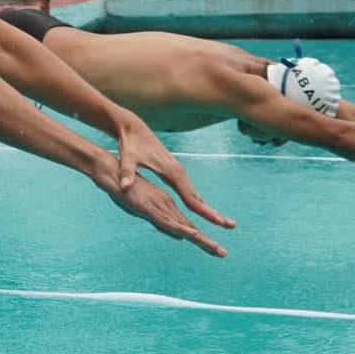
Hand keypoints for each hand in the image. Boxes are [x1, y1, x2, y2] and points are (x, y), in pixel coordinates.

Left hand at [93, 137, 230, 257]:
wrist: (134, 127)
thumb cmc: (130, 144)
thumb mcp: (127, 159)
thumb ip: (127, 173)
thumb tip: (124, 186)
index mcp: (172, 173)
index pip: (191, 198)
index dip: (204, 212)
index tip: (219, 223)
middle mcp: (178, 172)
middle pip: (198, 198)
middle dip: (213, 213)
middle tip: (230, 225)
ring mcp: (177, 171)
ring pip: (194, 194)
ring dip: (206, 208)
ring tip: (220, 222)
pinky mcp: (173, 171)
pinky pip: (187, 190)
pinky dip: (196, 201)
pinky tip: (199, 209)